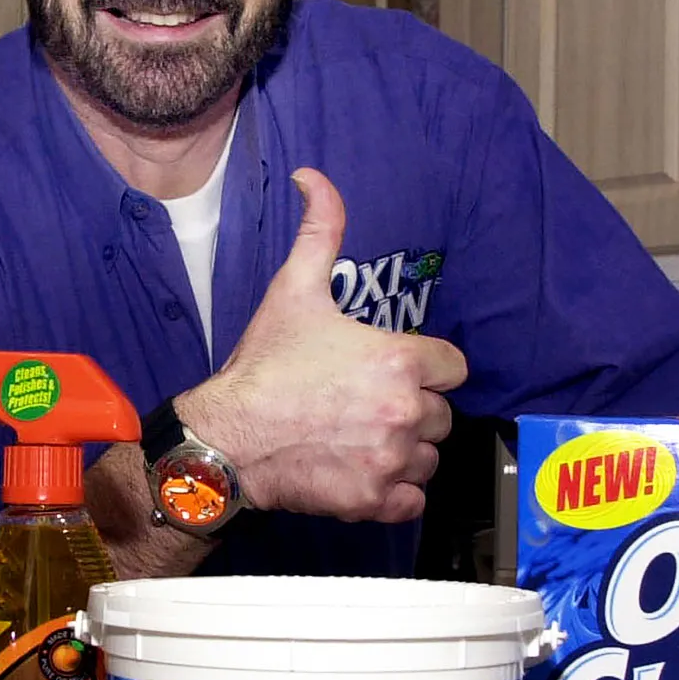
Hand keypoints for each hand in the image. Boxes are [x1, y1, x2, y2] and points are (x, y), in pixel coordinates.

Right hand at [180, 168, 466, 522]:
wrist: (225, 442)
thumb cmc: (261, 369)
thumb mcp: (292, 291)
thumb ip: (319, 232)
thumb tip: (314, 178)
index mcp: (399, 359)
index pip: (452, 366)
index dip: (424, 367)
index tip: (392, 372)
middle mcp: (405, 410)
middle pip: (441, 414)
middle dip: (411, 410)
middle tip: (364, 407)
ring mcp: (392, 459)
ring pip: (428, 458)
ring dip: (404, 452)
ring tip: (359, 440)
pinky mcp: (376, 501)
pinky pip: (412, 500)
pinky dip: (393, 493)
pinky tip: (359, 472)